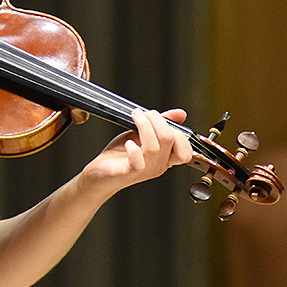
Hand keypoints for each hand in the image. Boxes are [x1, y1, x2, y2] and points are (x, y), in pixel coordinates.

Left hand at [78, 108, 192, 199]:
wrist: (100, 173)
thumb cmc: (120, 156)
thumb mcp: (142, 135)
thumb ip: (162, 124)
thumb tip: (180, 114)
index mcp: (165, 157)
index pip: (186, 149)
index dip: (178, 131)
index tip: (161, 118)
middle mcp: (158, 165)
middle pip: (170, 139)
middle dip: (156, 119)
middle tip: (144, 114)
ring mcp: (145, 170)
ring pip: (154, 147)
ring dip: (143, 125)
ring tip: (135, 117)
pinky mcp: (129, 172)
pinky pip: (138, 161)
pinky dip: (133, 148)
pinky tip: (128, 142)